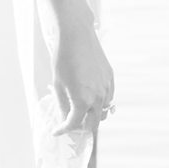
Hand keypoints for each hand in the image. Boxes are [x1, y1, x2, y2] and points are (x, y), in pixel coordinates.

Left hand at [56, 21, 113, 140]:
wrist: (77, 36)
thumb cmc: (63, 58)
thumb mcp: (58, 84)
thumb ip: (62, 105)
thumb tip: (64, 119)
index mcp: (82, 100)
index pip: (74, 124)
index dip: (64, 130)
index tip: (57, 131)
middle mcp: (98, 97)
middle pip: (94, 124)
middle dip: (82, 128)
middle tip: (72, 126)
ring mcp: (107, 88)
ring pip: (104, 112)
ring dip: (93, 116)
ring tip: (81, 112)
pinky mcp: (110, 78)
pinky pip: (109, 98)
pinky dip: (101, 103)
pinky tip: (91, 98)